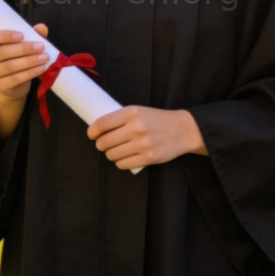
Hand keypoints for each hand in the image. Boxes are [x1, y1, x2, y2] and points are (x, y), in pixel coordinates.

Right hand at [0, 24, 49, 104]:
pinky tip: (41, 68)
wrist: (12, 83)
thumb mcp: (21, 43)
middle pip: (2, 52)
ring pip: (9, 66)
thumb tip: (42, 27)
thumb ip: (30, 34)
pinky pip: (15, 78)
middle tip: (41, 46)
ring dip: (30, 61)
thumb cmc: (14, 57)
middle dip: (24, 49)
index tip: (22, 35)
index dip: (3, 36)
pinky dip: (30, 73)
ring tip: (45, 57)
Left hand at [86, 106, 206, 171]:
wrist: (182, 130)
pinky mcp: (148, 158)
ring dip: (110, 154)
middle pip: (104, 142)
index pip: (102, 124)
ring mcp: (142, 144)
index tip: (91, 134)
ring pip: (112, 155)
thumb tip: (98, 129)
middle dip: (100, 144)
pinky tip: (124, 157)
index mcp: (132, 112)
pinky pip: (123, 164)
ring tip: (115, 150)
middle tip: (103, 144)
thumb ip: (121, 118)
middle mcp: (136, 128)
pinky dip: (120, 162)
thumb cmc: (157, 120)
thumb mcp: (139, 111)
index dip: (92, 131)